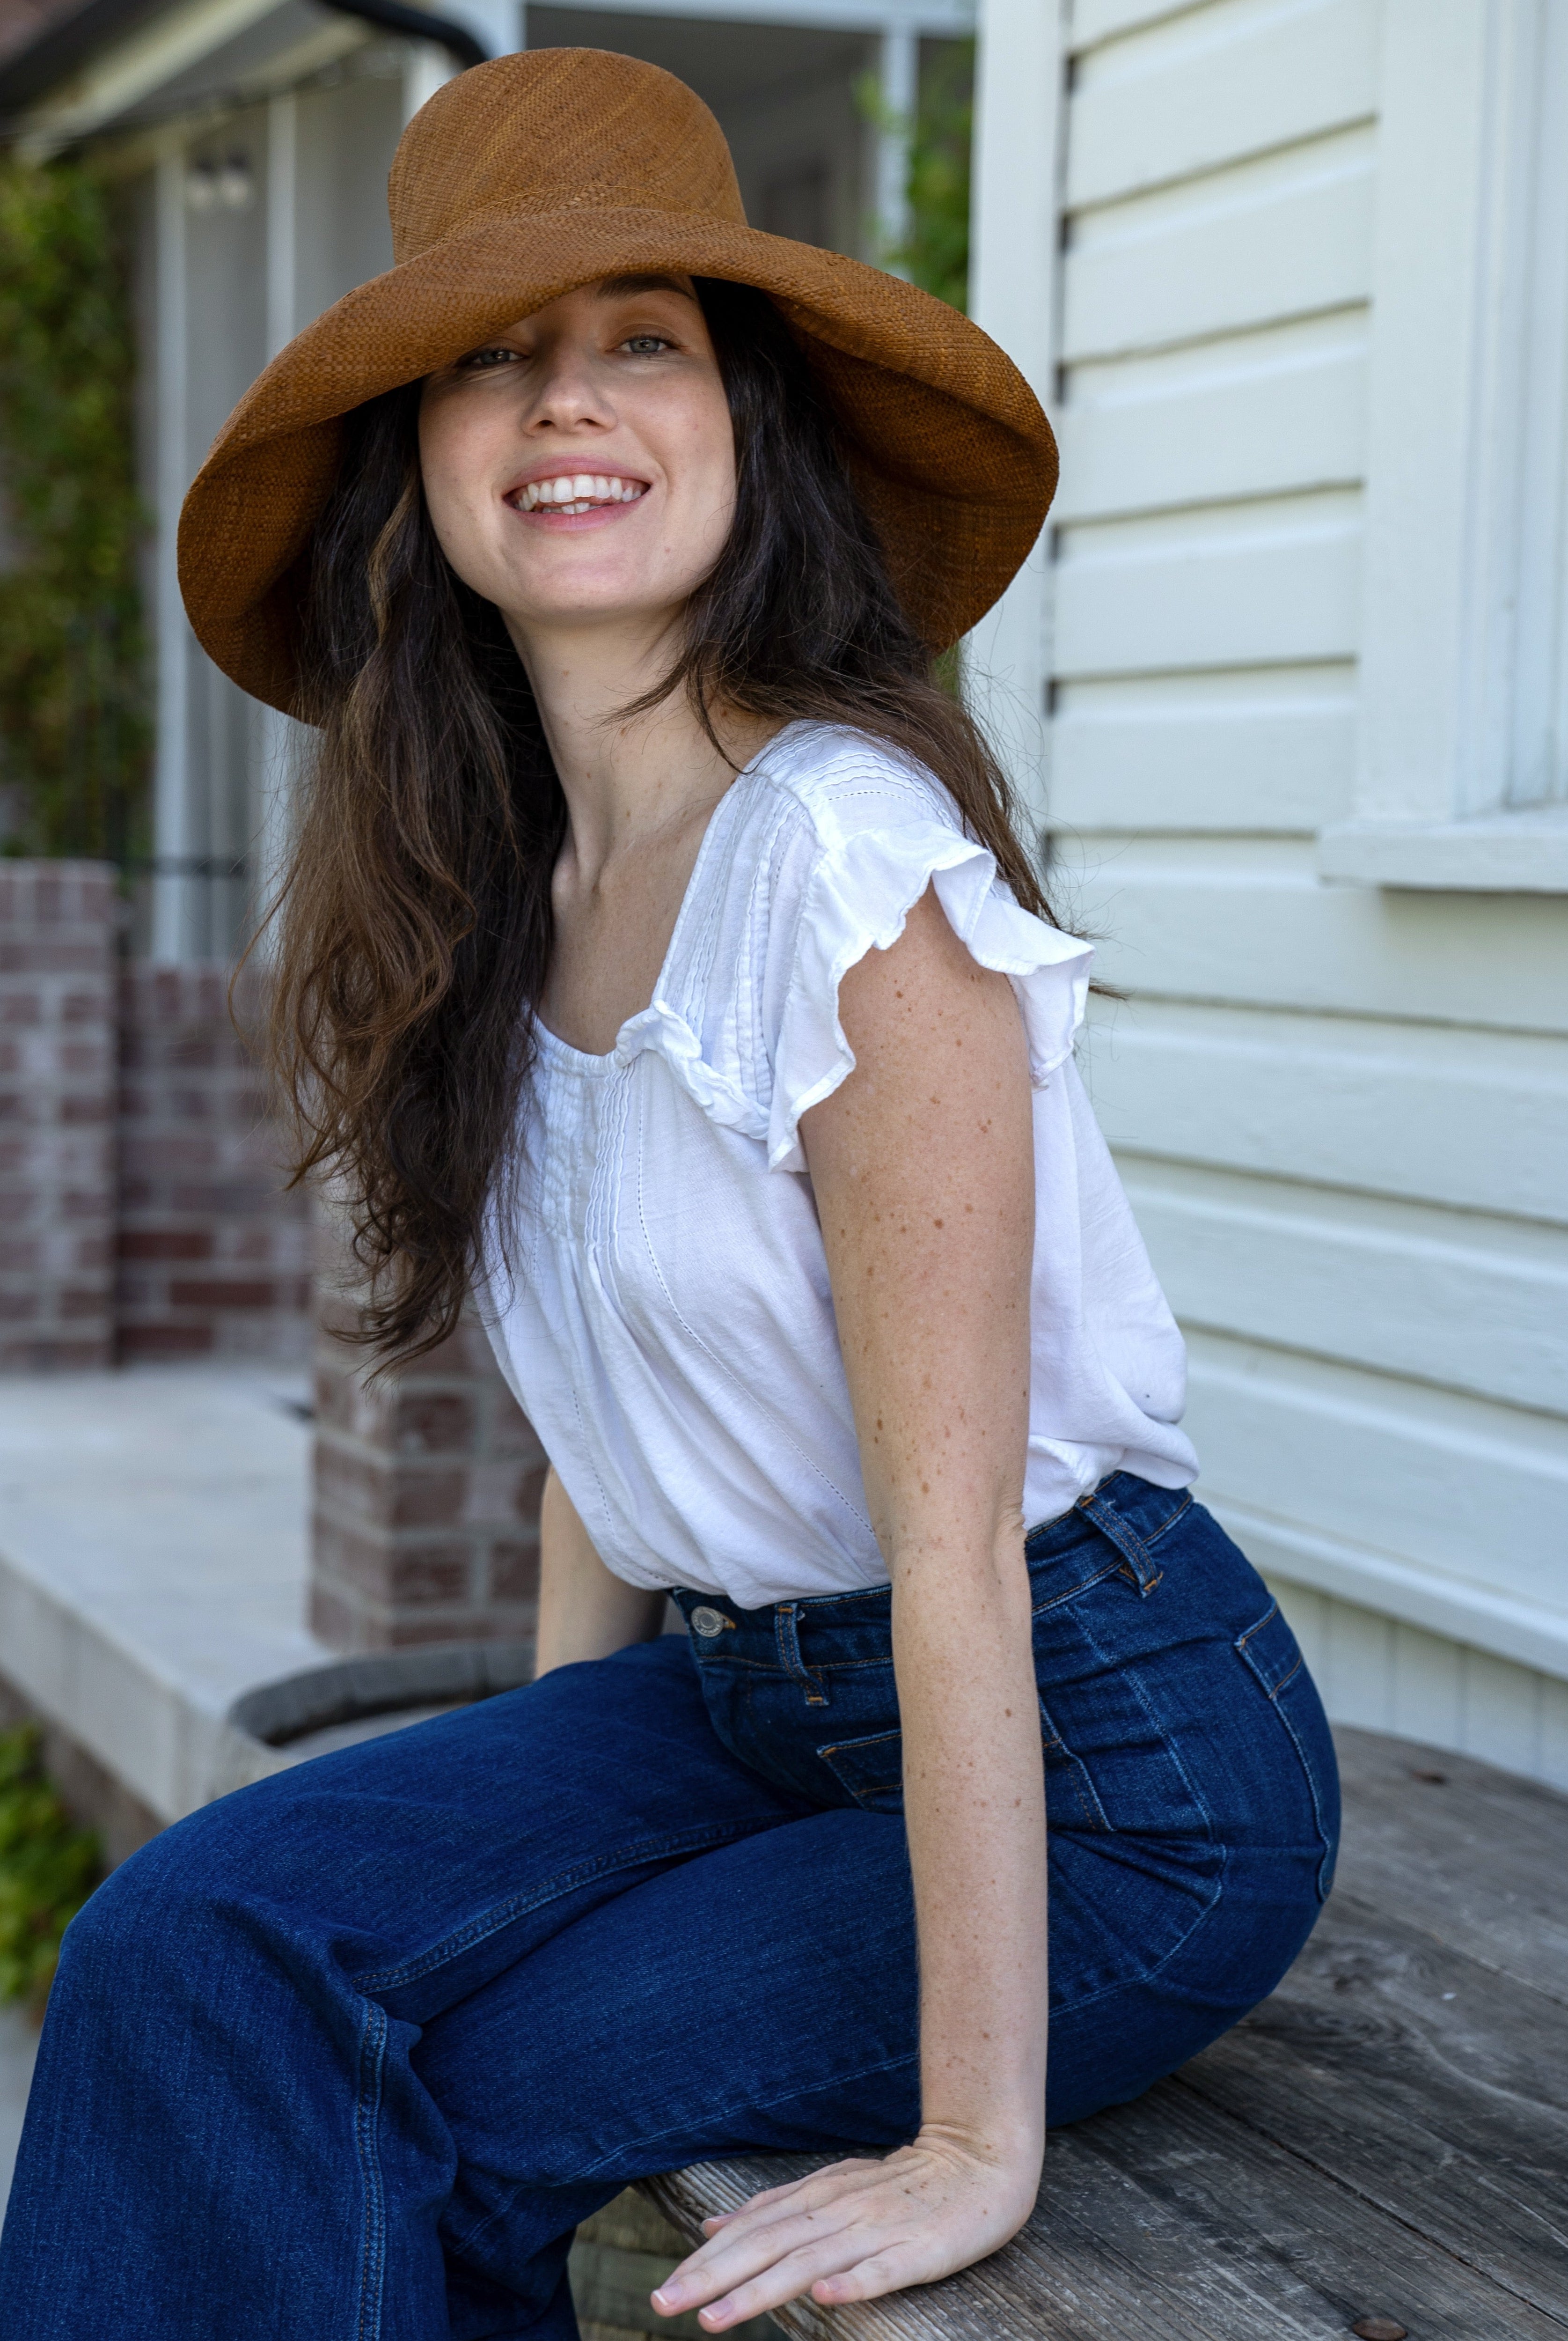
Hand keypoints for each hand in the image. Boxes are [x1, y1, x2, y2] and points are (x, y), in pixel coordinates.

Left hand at [648, 2127, 1040, 2330]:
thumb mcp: (833, 2184)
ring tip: (716, 2319)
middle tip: (662, 2305)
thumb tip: (711, 2225)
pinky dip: (854, 2284)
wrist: (980, 2156)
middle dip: (712, 2279)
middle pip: (766, 2248)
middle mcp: (839, 2211)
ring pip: (810, 2263)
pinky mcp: (919, 2251)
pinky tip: (826, 2299)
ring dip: (760, 2291)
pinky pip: (883, 2271)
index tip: (662, 2292)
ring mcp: (878, 2231)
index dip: (705, 2263)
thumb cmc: (904, 2181)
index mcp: (819, 2197)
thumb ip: (775, 2206)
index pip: (751, 2232)